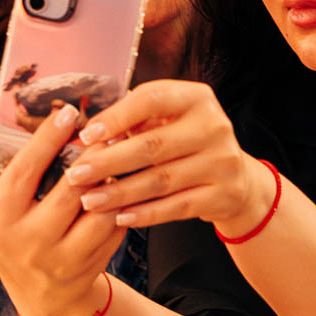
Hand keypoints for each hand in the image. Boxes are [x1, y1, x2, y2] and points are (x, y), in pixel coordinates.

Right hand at [0, 106, 125, 315]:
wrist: (39, 295)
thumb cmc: (10, 237)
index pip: (24, 172)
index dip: (47, 140)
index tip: (68, 112)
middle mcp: (29, 243)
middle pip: (69, 190)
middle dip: (91, 155)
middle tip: (105, 129)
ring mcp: (62, 259)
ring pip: (99, 211)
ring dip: (111, 181)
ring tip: (115, 157)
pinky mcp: (90, 267)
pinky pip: (114, 229)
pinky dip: (120, 205)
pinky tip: (121, 188)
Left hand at [63, 80, 274, 231]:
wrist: (239, 179)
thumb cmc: (189, 144)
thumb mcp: (171, 121)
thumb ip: (137, 121)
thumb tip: (88, 134)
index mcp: (196, 98)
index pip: (151, 99)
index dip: (116, 117)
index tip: (86, 135)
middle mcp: (214, 126)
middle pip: (152, 145)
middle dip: (108, 162)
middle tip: (76, 175)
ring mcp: (222, 162)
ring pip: (161, 180)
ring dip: (120, 192)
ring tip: (89, 200)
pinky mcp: (224, 195)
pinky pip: (176, 207)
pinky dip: (145, 214)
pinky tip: (120, 217)